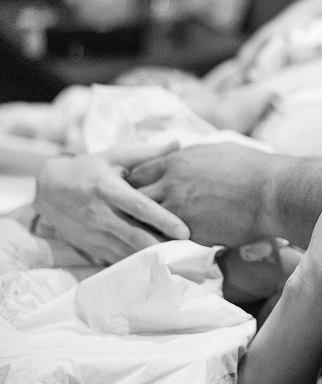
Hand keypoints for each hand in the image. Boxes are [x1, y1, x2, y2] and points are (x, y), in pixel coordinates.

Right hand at [33, 144, 188, 264]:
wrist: (48, 189)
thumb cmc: (89, 169)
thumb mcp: (115, 157)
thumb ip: (148, 154)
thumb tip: (179, 143)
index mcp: (108, 189)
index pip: (139, 207)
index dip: (163, 220)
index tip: (185, 231)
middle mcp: (100, 214)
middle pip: (135, 235)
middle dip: (162, 246)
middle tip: (188, 251)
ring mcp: (94, 234)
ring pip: (127, 251)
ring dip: (151, 257)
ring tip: (179, 261)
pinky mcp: (91, 247)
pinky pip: (118, 258)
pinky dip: (137, 263)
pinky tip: (157, 265)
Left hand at [126, 143, 272, 246]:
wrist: (271, 191)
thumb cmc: (251, 167)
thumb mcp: (216, 150)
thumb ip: (193, 156)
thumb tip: (186, 154)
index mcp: (176, 162)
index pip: (138, 173)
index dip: (137, 185)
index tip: (140, 193)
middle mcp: (170, 184)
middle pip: (134, 198)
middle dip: (133, 208)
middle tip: (134, 218)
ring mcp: (178, 209)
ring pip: (145, 222)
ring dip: (144, 228)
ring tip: (141, 237)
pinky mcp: (190, 232)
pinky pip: (164, 240)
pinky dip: (161, 244)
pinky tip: (162, 250)